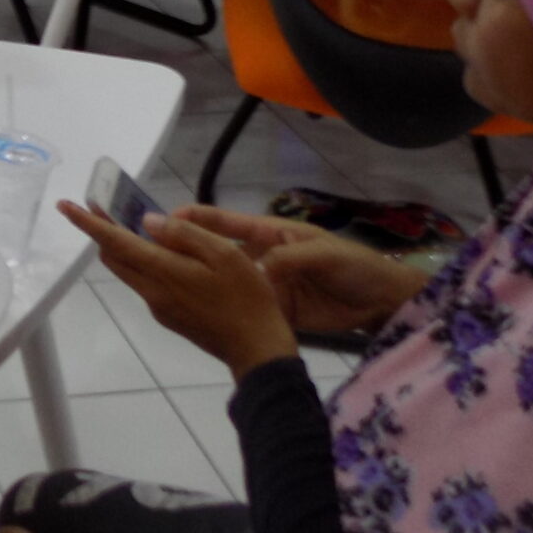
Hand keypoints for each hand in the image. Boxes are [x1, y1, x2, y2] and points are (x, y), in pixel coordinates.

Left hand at [60, 201, 297, 379]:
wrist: (257, 351)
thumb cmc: (247, 298)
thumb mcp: (224, 254)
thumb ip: (184, 234)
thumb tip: (147, 222)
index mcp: (163, 272)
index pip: (115, 242)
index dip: (89, 223)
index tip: (65, 206)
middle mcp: (151, 291)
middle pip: (113, 258)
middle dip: (103, 232)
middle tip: (104, 207)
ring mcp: (158, 307)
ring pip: (128, 271)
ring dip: (123, 248)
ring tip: (136, 224)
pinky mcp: (168, 317)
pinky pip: (146, 283)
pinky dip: (143, 263)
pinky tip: (166, 255)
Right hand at [173, 206, 425, 334]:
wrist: (380, 302)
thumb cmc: (353, 265)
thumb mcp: (323, 254)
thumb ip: (289, 258)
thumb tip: (255, 270)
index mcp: (270, 233)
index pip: (226, 221)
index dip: (196, 218)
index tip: (164, 221)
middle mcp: (260, 256)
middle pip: (217, 251)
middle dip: (186, 250)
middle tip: (151, 254)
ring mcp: (265, 284)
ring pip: (224, 281)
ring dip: (200, 281)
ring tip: (166, 285)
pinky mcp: (273, 309)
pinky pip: (243, 306)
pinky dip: (223, 309)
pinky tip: (199, 314)